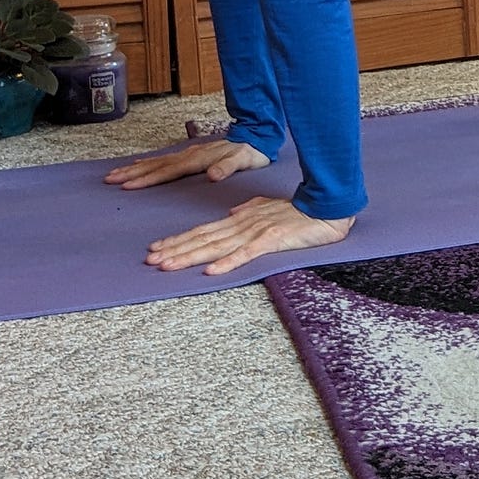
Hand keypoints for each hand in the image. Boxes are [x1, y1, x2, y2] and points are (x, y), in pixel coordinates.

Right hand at [104, 138, 270, 189]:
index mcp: (199, 159)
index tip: (128, 186)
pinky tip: (138, 165)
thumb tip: (213, 174)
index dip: (148, 179)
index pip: (168, 171)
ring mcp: (189, 153)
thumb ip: (228, 167)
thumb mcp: (244, 160)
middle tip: (110, 180)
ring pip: (157, 161)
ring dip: (136, 168)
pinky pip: (164, 159)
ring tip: (115, 174)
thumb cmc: (252, 152)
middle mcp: (190, 154)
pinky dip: (148, 162)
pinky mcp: (192, 154)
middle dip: (132, 173)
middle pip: (156, 165)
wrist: (258, 136)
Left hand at [146, 196, 355, 275]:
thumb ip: (249, 210)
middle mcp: (243, 224)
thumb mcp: (269, 207)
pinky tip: (211, 271)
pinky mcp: (272, 239)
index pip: (204, 230)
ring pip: (217, 246)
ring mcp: (256, 231)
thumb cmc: (300, 210)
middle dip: (175, 249)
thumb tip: (231, 215)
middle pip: (204, 238)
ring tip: (167, 264)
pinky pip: (246, 253)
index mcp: (241, 218)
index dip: (179, 239)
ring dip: (191, 256)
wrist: (328, 207)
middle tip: (150, 259)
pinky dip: (227, 262)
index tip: (156, 248)